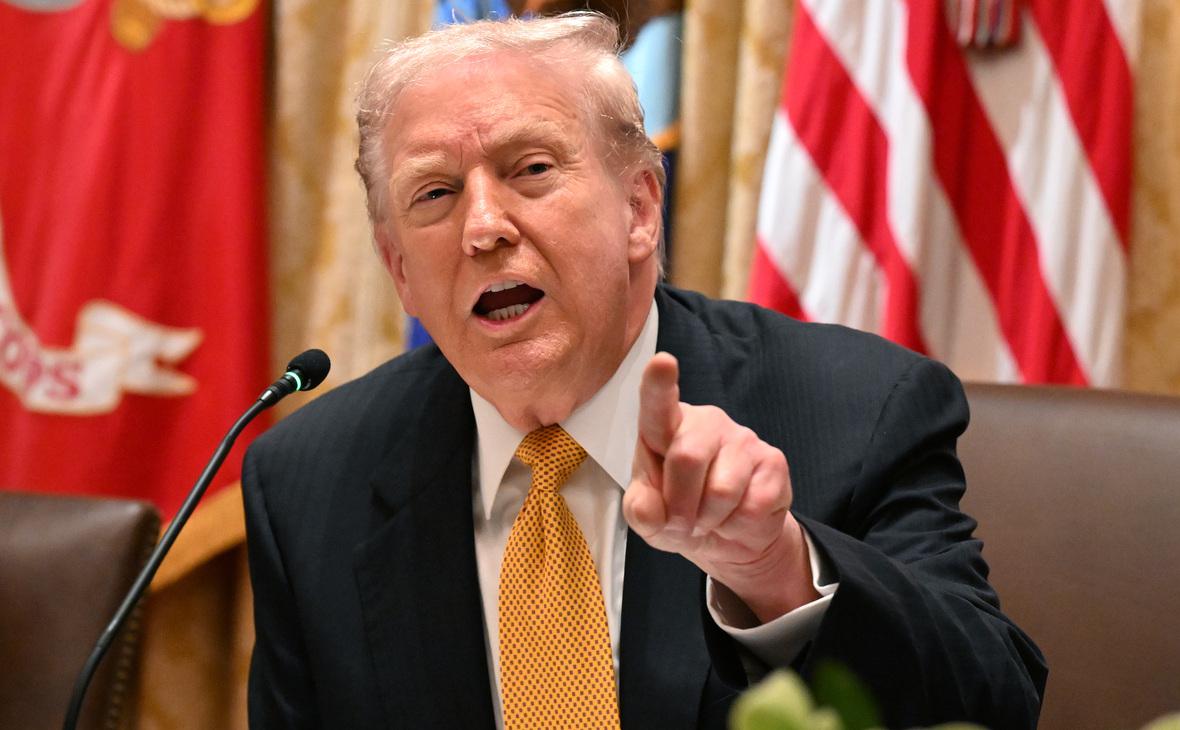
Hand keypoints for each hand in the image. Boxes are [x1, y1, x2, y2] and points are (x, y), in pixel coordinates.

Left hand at [622, 352, 819, 622]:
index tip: (662, 362)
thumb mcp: (650, 519)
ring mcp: (743, 438)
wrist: (727, 536)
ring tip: (709, 518)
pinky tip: (736, 518)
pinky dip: (737, 527)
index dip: (659, 383)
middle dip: (680, 506)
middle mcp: (705, 422)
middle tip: (682, 522)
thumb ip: (641, 511)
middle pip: (687, 458)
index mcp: (666, 427)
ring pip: (721, 491)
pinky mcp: (773, 461)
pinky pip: (752, 506)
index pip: (658, 403)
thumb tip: (648, 509)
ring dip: (710, 520)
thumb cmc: (680, 513)